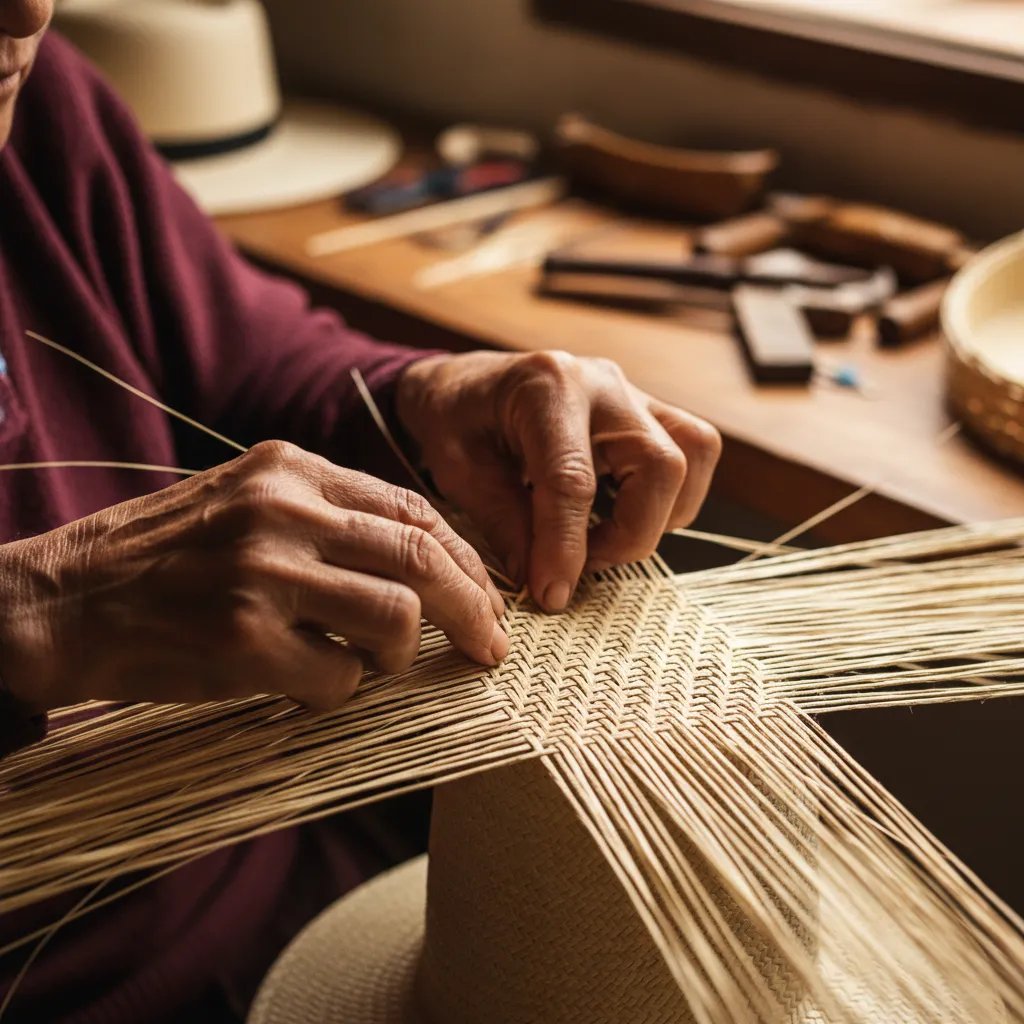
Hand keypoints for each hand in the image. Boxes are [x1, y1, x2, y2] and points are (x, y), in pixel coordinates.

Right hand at [0, 441, 506, 711]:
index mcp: (290, 469)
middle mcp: (283, 510)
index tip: (487, 597)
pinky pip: (338, 677)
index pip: (414, 509)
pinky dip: (339, 692)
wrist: (60, 600)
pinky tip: (306, 687)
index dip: (466, 560)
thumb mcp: (246, 503)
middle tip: (490, 647)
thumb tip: (423, 564)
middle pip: (423, 558)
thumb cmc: (163, 557)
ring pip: (396, 618)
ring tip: (373, 666)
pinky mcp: (242, 640)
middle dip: (474, 610)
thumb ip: (328, 519)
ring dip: (400, 656)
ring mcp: (263, 573)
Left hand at [397, 350, 720, 611]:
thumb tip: (545, 582)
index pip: (574, 479)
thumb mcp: (458, 470)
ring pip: (692, 455)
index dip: (566, 546)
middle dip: (630, 534)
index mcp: (545, 386)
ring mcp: (633, 394)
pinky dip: (668, 500)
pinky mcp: (649, 413)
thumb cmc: (455, 419)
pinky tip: (618, 518)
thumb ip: (504, 523)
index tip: (551, 592)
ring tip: (601, 541)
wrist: (465, 383)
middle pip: (659, 465)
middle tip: (582, 566)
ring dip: (658, 516)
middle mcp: (602, 382)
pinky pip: (692, 454)